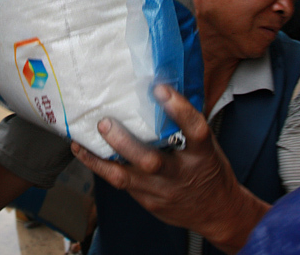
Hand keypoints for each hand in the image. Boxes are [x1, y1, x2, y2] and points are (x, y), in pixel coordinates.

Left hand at [71, 85, 268, 253]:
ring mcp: (161, 190)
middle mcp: (180, 173)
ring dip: (100, 159)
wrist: (217, 212)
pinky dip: (100, 167)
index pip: (194, 129)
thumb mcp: (207, 146)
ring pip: (126, 178)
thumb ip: (187, 124)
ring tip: (81, 141)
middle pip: (151, 161)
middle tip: (105, 123)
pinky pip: (120, 184)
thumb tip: (163, 87)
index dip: (178, 109)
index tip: (159, 88)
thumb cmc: (209, 169)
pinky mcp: (147, 201)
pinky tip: (83, 152)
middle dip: (124, 143)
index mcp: (201, 153)